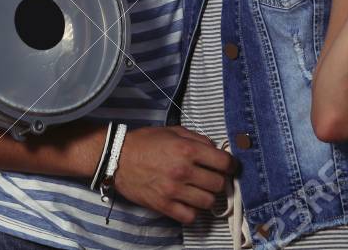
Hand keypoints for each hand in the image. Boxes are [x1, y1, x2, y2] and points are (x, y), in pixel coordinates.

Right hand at [111, 126, 235, 224]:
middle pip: (218, 184)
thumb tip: (216, 149)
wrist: (117, 157)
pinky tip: (188, 202)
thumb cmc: (145, 142)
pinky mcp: (164, 205)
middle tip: (211, 177)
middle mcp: (183, 171)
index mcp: (187, 150)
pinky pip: (190, 217)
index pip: (223, 162)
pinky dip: (192, 211)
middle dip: (218, 180)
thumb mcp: (173, 131)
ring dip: (206, 196)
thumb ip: (197, 139)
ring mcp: (173, 190)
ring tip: (199, 190)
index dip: (230, 165)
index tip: (228, 167)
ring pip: (207, 202)